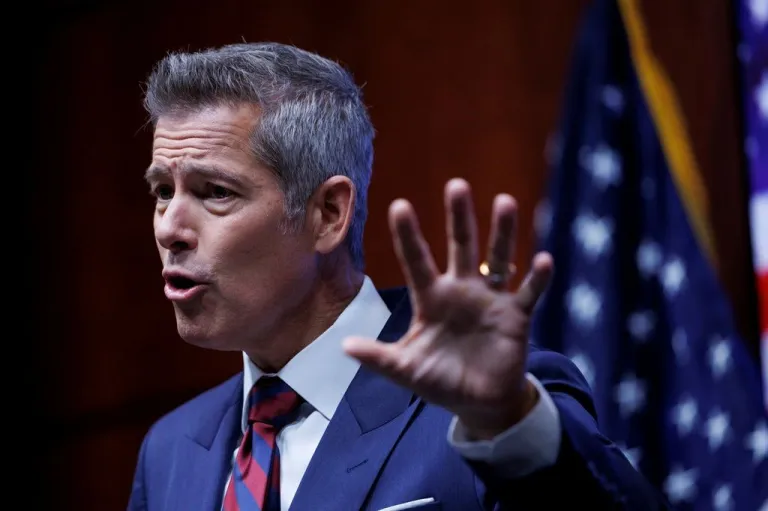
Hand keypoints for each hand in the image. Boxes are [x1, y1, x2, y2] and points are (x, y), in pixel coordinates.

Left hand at [343, 178, 553, 438]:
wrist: (479, 401)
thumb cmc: (440, 379)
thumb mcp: (407, 369)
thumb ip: (380, 357)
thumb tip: (344, 346)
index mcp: (432, 298)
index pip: (417, 261)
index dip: (408, 235)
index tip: (399, 205)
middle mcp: (462, 289)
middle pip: (460, 246)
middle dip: (459, 217)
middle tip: (457, 185)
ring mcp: (491, 299)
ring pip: (498, 258)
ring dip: (502, 232)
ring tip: (504, 202)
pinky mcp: (516, 316)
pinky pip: (530, 292)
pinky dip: (538, 278)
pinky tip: (543, 260)